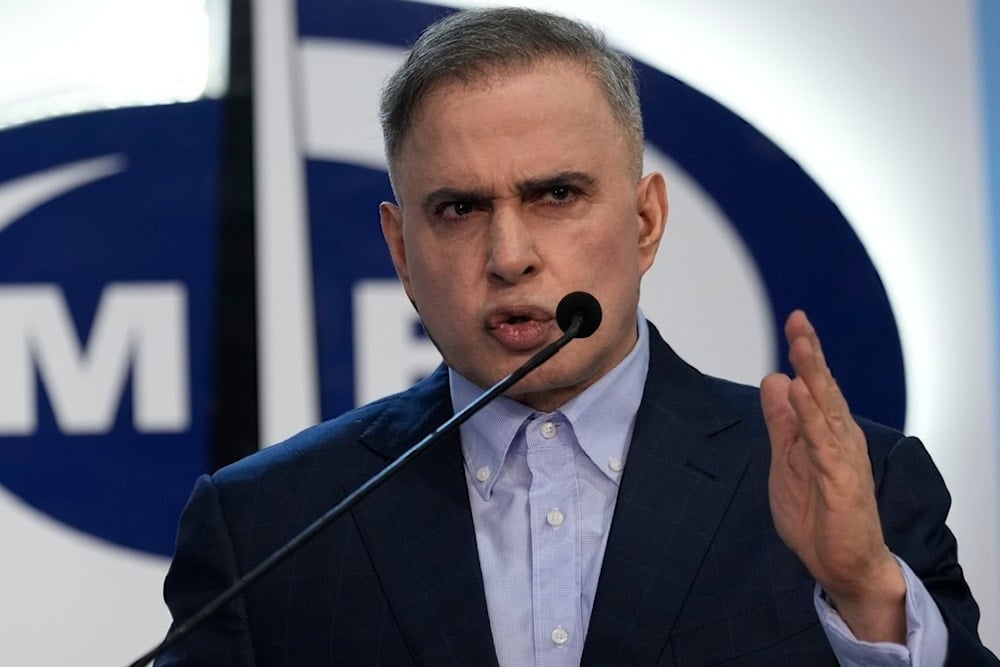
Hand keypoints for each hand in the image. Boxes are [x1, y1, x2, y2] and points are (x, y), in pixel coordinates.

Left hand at [760, 310, 906, 642]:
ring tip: (800, 346)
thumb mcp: (787, 458)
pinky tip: (802, 395)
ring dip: (813, 376)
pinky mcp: (841, 482)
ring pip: (827, 410)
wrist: (842, 565)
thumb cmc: (817, 513)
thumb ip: (782, 421)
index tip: (796, 320)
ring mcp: (843, 459)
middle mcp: (840, 438)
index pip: (816, 384)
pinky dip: (812, 419)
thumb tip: (775, 379)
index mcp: (827, 431)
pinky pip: (824, 445)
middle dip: (811, 353)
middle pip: (824, 388)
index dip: (806, 353)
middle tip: (798, 319)